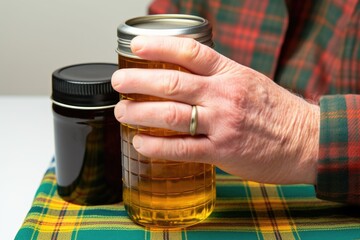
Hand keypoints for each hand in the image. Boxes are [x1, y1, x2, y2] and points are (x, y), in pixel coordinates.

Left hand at [111, 36, 319, 184]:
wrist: (306, 140)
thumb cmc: (277, 111)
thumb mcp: (249, 81)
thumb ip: (218, 77)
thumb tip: (186, 74)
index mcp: (231, 73)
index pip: (189, 52)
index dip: (159, 46)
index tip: (136, 47)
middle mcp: (224, 95)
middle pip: (171, 82)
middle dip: (137, 81)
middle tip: (118, 82)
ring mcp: (222, 123)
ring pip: (170, 114)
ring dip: (139, 112)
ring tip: (122, 111)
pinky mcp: (222, 151)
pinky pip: (182, 148)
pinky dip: (156, 146)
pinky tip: (141, 143)